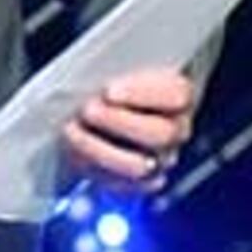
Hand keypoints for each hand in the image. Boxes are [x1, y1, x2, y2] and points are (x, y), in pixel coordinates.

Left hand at [62, 68, 195, 196]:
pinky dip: (96, 170)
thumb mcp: (119, 64)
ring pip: (140, 166)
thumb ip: (116, 66)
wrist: (108, 106)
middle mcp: (176, 130)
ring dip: (101, 150)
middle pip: (160, 133)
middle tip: (88, 110)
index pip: (177, 95)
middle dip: (118, 122)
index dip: (143, 93)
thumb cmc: (115, 80)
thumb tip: (93, 76)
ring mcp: (161, 159)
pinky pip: (124, 186)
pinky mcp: (140, 182)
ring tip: (73, 131)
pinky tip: (76, 153)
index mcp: (179, 94)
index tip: (109, 90)